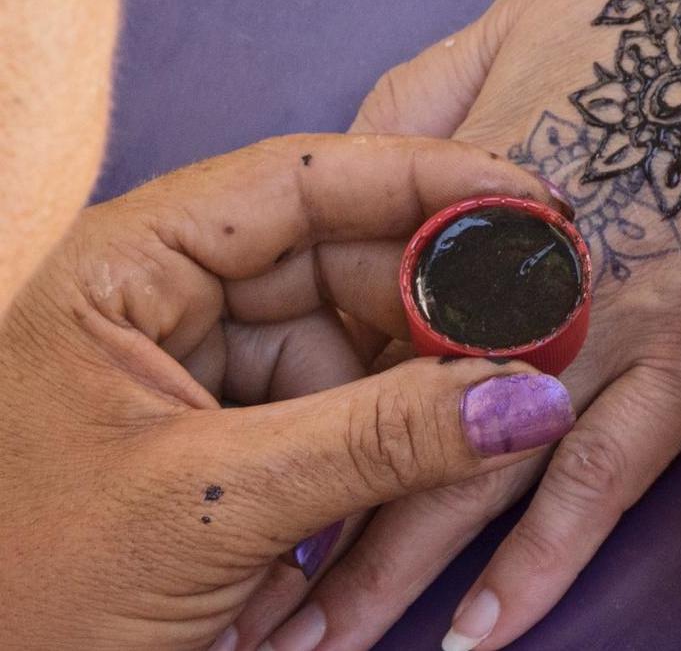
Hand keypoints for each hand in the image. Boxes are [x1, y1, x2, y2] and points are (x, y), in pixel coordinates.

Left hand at [0, 135, 576, 650]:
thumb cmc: (27, 599)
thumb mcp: (213, 506)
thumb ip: (384, 440)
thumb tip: (530, 397)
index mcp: (123, 267)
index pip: (298, 181)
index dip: (424, 180)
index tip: (528, 199)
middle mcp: (161, 295)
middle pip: (340, 260)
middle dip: (434, 306)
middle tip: (532, 333)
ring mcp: (193, 363)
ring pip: (351, 341)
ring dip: (408, 395)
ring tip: (464, 437)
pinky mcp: (222, 432)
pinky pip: (335, 408)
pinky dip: (377, 448)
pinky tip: (394, 495)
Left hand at [259, 0, 680, 648]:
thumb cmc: (647, 7)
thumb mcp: (504, 26)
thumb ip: (416, 105)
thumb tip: (361, 178)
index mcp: (448, 189)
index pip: (327, 308)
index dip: (267, 387)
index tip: (213, 450)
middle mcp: (509, 272)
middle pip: (379, 410)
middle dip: (310, 513)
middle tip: (247, 609)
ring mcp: (597, 322)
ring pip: (471, 469)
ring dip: (398, 570)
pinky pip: (600, 479)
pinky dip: (542, 558)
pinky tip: (487, 629)